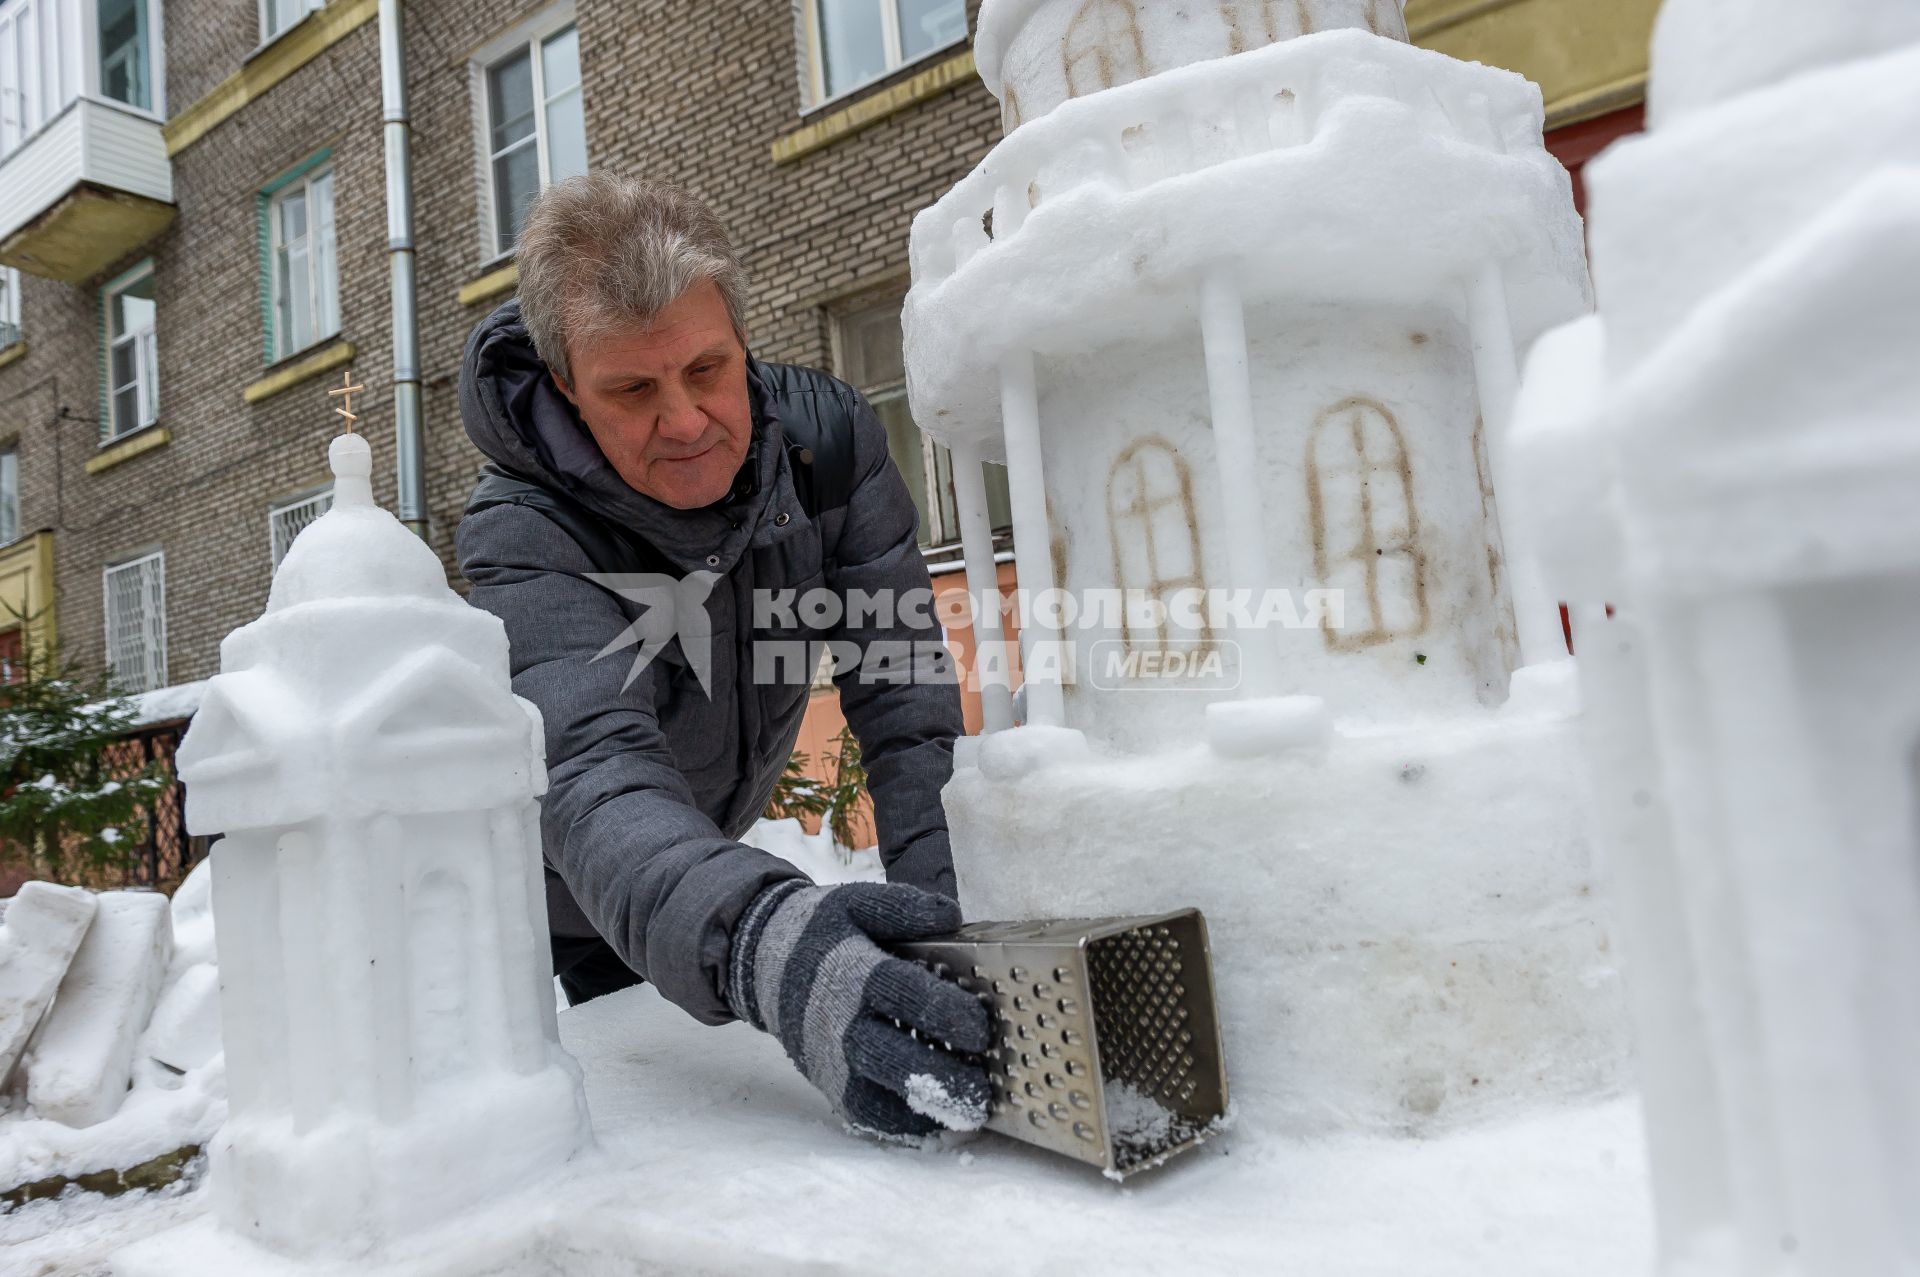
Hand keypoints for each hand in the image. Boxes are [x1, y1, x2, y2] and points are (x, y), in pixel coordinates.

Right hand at [727, 881, 992, 1140]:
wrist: (764, 962)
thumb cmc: (823, 933)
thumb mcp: (857, 903)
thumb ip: (903, 908)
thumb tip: (950, 915)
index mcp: (851, 971)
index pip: (899, 993)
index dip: (943, 1012)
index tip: (981, 1026)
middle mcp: (838, 1022)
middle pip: (888, 1057)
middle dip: (938, 1077)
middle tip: (982, 1086)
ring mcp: (830, 1060)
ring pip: (875, 1098)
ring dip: (923, 1109)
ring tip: (971, 1111)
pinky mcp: (828, 1084)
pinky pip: (865, 1114)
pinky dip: (902, 1122)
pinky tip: (940, 1115)